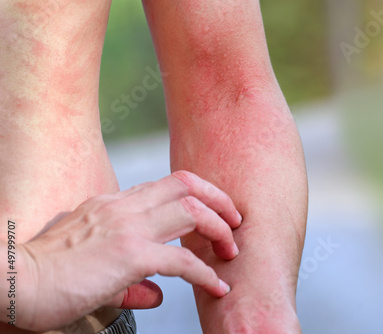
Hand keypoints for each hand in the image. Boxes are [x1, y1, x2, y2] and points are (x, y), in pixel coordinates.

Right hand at [10, 171, 241, 331]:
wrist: (13, 281)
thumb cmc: (48, 273)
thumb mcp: (93, 262)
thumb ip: (131, 277)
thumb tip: (158, 294)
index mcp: (115, 203)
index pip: (168, 184)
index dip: (200, 194)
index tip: (217, 211)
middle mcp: (124, 208)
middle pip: (187, 186)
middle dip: (220, 201)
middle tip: (236, 222)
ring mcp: (127, 228)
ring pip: (191, 213)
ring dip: (219, 231)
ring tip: (230, 252)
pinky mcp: (128, 257)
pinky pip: (181, 261)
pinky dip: (205, 274)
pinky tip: (216, 286)